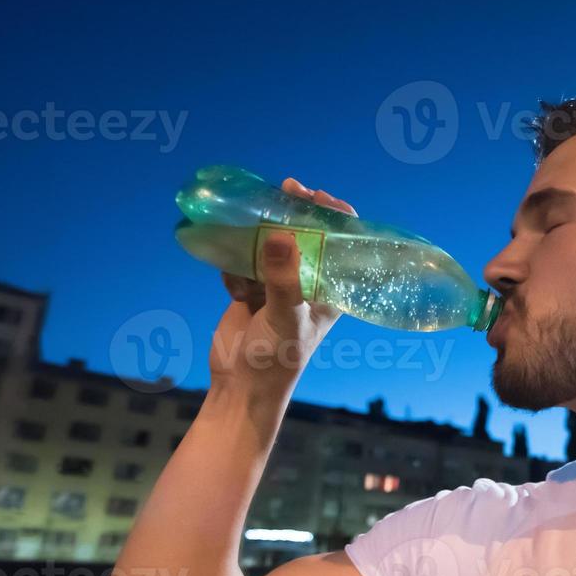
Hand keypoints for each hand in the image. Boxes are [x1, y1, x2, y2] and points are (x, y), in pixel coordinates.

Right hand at [208, 178, 351, 393]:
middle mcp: (307, 284)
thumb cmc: (277, 359)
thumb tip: (281, 235)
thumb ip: (283, 277)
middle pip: (306, 236)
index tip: (318, 196)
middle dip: (296, 212)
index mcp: (330, 290)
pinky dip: (235, 263)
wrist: (240, 386)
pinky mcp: (249, 290)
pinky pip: (242, 262)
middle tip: (287, 188)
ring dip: (262, 231)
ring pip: (272, 245)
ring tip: (254, 210)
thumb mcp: (286, 316)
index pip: (342, 244)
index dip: (335, 216)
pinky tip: (233, 280)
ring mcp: (277, 285)